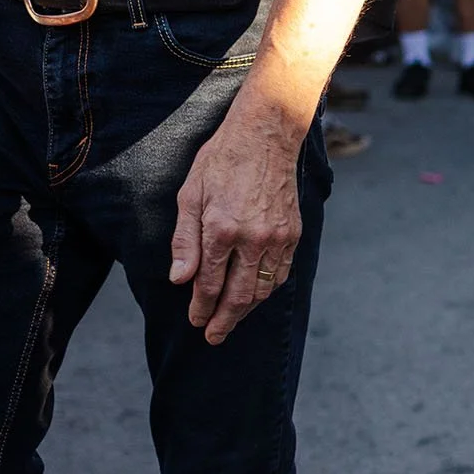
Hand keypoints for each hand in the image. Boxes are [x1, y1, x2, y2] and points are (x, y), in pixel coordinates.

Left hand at [169, 112, 302, 345]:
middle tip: (214, 337)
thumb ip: (185, 241)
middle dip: (225, 320)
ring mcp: (277, 238)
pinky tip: (257, 296)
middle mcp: (252, 239)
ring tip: (233, 320)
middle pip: (239, 295)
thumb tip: (179, 280)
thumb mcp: (190, 195)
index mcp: (221, 229)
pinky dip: (268, 290)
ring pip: (263, 288)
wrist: (266, 137)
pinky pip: (280, 272)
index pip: (209, 283)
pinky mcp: (293, 233)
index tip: (196, 322)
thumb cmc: (221, 161)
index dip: (201, 307)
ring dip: (247, 310)